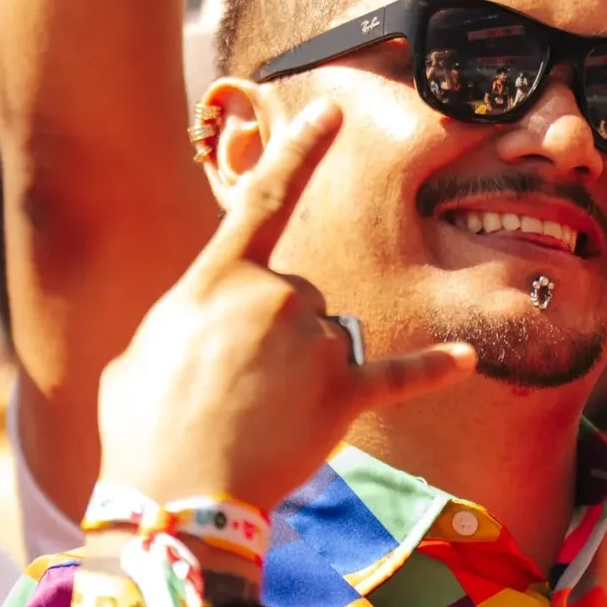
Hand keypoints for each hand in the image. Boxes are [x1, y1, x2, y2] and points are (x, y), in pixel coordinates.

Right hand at [97, 100, 475, 511]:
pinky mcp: (345, 392)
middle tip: (234, 394)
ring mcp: (315, 343)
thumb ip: (187, 319)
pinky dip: (433, 368)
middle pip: (299, 296)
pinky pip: (397, 373)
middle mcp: (276, 296)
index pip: (264, 197)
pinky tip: (465, 359)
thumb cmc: (143, 428)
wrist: (176, 496)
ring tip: (265, 419)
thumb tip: (209, 323)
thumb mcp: (141, 353)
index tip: (332, 110)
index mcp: (219, 278)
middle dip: (276, 337)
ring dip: (306, 372)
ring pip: (329, 339)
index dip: (299, 150)